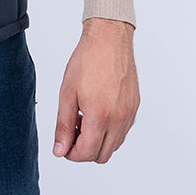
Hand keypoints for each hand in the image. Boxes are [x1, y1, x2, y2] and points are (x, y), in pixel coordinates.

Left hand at [53, 17, 139, 163]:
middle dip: (84, 150)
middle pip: (102, 155)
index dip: (71, 153)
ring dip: (98, 141)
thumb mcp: (67, 93)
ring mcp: (129, 114)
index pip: (87, 152)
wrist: (109, 39)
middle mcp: (119, 119)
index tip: (63, 145)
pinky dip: (109, 131)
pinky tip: (97, 112)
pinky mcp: (135, 107)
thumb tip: (60, 150)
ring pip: (115, 145)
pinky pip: (123, 131)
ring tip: (83, 119)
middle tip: (72, 131)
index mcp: (100, 116)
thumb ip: (64, 125)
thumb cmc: (87, 61)